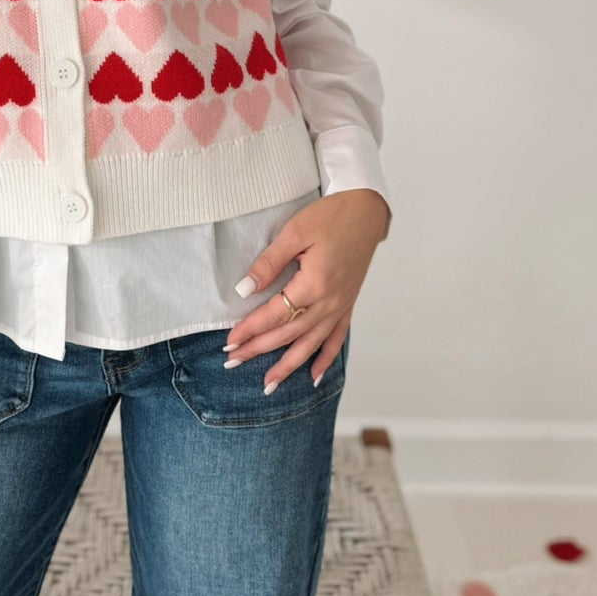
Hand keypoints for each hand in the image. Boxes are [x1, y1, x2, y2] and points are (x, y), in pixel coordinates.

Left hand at [223, 188, 389, 392]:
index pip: (275, 314)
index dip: (251, 329)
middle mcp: (330, 302)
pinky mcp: (348, 304)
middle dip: (259, 350)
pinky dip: (325, 359)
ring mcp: (341, 306)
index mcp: (315, 284)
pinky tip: (315, 377)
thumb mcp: (295, 232)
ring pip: (311, 344)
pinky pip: (336, 339)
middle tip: (233, 362)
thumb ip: (269, 263)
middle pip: (289, 334)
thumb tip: (244, 289)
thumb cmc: (331, 216)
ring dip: (289, 366)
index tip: (229, 341)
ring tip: (269, 385)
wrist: (367, 211)